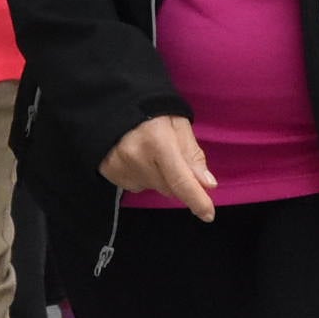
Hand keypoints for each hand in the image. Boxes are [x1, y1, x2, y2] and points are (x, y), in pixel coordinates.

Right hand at [100, 113, 216, 220]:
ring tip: (149, 150)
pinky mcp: (110, 174)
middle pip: (169, 188)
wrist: (113, 103)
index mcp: (158, 141)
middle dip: (177, 177)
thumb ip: (193, 155)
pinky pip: (137, 186)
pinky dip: (142, 175)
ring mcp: (120, 168)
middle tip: (170, 153)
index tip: (208, 214)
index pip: (181, 180)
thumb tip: (208, 184)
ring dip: (159, 176)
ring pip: (154, 188)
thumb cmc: (152, 110)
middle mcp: (137, 158)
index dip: (197, 200)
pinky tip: (136, 156)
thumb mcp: (178, 124)